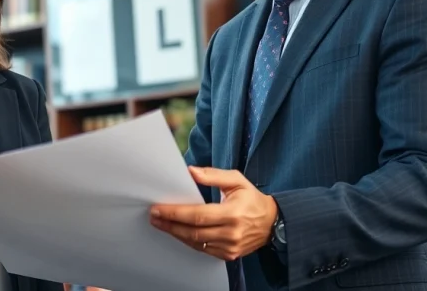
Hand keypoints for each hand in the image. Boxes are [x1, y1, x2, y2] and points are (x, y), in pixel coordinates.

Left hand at [149, 166, 276, 260]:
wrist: (273, 222)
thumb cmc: (252, 199)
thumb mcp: (236, 180)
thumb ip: (213, 175)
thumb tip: (190, 172)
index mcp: (233, 213)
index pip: (198, 215)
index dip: (176, 213)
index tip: (158, 208)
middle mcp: (231, 233)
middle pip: (193, 232)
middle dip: (170, 224)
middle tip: (154, 217)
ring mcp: (230, 247)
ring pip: (196, 243)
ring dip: (176, 233)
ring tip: (161, 224)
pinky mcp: (229, 255)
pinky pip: (204, 250)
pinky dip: (189, 241)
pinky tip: (178, 232)